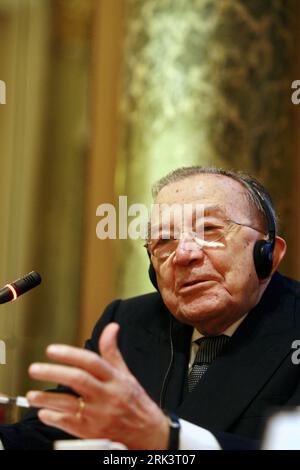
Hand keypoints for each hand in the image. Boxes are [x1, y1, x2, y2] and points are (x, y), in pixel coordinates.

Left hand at [27, 323, 168, 449]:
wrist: (148, 434)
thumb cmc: (135, 402)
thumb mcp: (126, 374)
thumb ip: (112, 352)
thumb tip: (111, 327)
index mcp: (115, 379)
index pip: (91, 361)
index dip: (70, 354)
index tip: (52, 350)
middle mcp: (107, 395)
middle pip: (78, 380)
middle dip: (53, 373)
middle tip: (35, 369)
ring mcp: (99, 415)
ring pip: (70, 404)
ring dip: (47, 399)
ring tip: (32, 395)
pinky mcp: (93, 432)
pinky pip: (69, 424)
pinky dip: (54, 418)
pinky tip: (44, 413)